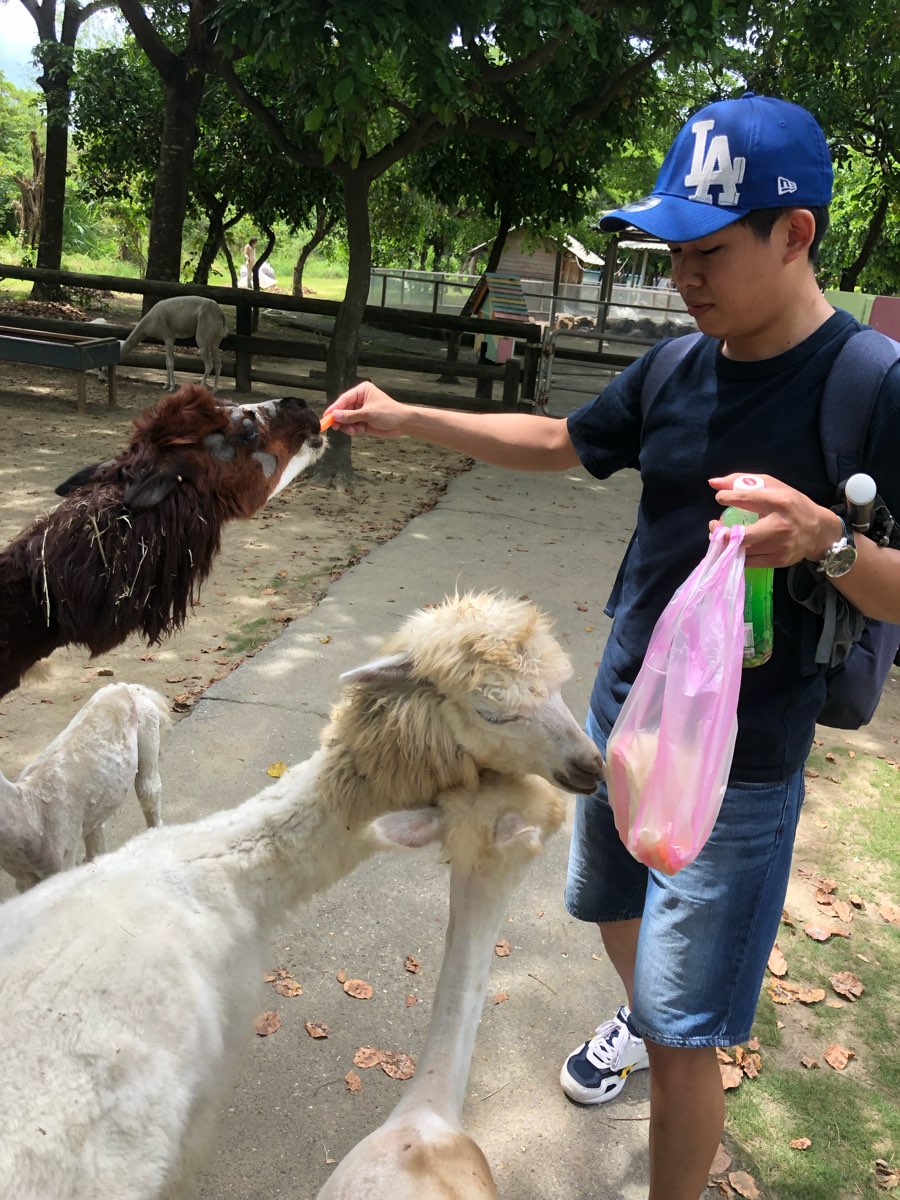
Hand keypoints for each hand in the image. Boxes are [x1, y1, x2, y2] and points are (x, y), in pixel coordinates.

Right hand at [322, 383, 406, 438]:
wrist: (403, 423)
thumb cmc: (389, 413)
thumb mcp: (368, 413)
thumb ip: (350, 416)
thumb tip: (334, 416)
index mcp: (361, 391)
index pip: (344, 399)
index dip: (334, 408)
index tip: (326, 416)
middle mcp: (360, 400)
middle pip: (343, 410)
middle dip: (340, 419)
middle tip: (334, 427)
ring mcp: (361, 411)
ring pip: (347, 419)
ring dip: (347, 426)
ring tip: (351, 430)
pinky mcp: (363, 422)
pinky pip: (352, 425)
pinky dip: (352, 429)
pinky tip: (356, 431)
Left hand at [708, 473, 842, 566]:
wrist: (819, 531)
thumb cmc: (792, 505)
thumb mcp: (773, 487)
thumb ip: (743, 481)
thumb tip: (713, 482)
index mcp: (780, 502)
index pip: (747, 499)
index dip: (728, 498)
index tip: (720, 498)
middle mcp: (780, 526)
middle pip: (742, 535)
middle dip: (722, 532)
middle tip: (715, 525)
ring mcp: (779, 546)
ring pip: (742, 550)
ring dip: (726, 543)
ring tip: (723, 535)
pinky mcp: (778, 561)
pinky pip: (748, 562)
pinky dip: (737, 554)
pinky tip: (736, 546)